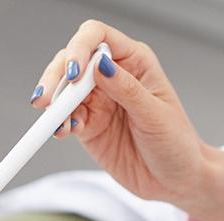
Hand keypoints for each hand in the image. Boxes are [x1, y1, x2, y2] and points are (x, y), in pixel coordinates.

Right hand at [33, 19, 223, 220]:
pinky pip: (66, 119)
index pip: (98, 38)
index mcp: (134, 62)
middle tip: (47, 100)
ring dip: (54, 104)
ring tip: (54, 122)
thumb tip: (100, 64)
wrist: (175, 181)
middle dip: (56, 77)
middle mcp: (112, 77)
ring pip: (64, 91)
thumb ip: (127, 90)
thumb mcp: (155, 116)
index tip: (73, 73)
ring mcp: (98, 102)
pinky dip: (59, 124)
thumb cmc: (176, 144)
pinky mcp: (89, 127)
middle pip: (72, 61)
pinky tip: (62, 131)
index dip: (80, 48)